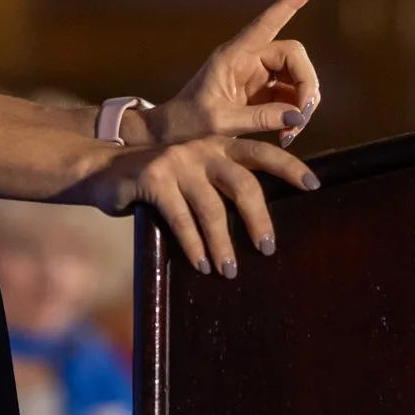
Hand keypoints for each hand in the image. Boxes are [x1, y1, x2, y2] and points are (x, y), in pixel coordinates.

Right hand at [87, 135, 316, 277]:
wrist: (101, 168)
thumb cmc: (155, 180)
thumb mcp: (192, 174)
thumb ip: (219, 185)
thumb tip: (259, 221)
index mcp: (218, 144)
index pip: (261, 154)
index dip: (289, 167)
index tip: (314, 185)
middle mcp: (202, 147)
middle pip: (243, 183)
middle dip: (259, 219)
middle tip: (268, 247)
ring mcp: (177, 160)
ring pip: (211, 207)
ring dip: (223, 243)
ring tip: (229, 270)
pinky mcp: (154, 178)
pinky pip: (180, 217)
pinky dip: (193, 244)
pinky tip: (201, 264)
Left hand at [146, 0, 322, 148]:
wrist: (172, 133)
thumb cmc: (187, 122)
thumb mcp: (220, 122)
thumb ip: (259, 118)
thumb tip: (297, 115)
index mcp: (233, 54)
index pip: (267, 22)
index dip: (291, 2)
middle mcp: (249, 59)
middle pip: (294, 56)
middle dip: (306, 85)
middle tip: (301, 119)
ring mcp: (258, 75)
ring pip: (297, 77)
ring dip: (302, 104)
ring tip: (291, 133)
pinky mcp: (263, 93)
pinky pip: (291, 96)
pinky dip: (295, 115)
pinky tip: (287, 134)